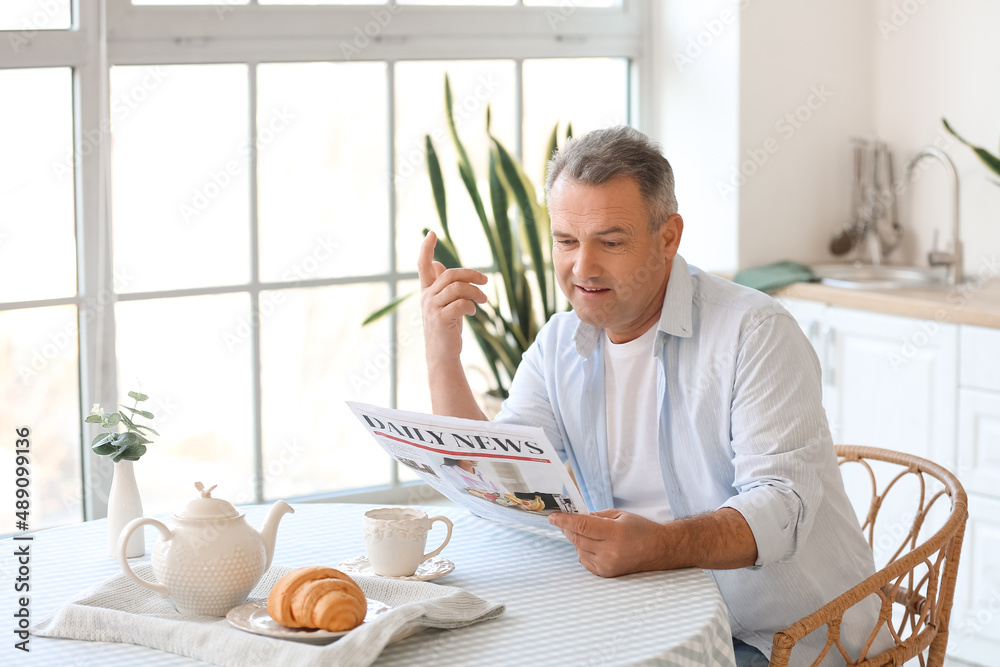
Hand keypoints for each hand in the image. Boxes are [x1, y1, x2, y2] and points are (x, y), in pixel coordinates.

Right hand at [417, 231, 487, 361]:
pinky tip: (473, 312)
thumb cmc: (446, 327)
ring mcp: (432, 308)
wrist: (442, 354)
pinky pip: (461, 303)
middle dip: (471, 274)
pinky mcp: (440, 319)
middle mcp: (426, 297)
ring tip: (483, 300)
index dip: (426, 249)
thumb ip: (441, 285)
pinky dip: (471, 306)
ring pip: (457, 288)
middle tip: (485, 280)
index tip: (431, 233)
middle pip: (450, 274)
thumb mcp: (443, 304)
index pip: (422, 265)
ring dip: (475, 292)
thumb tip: (437, 263)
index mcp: (427, 291)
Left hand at [549, 509, 667, 577]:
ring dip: (578, 540)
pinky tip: (593, 545)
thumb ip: (597, 516)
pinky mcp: (606, 573)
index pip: (582, 526)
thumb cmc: (640, 529)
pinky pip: (584, 560)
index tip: (553, 517)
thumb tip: (577, 518)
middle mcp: (609, 551)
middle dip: (567, 528)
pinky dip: (583, 551)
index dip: (565, 521)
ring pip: (579, 549)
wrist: (657, 550)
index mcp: (614, 533)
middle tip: (563, 521)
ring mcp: (607, 565)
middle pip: (577, 538)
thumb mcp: (620, 515)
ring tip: (591, 534)